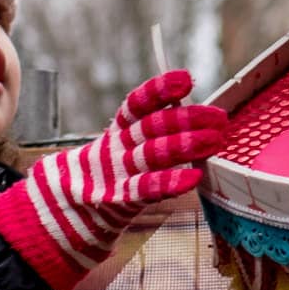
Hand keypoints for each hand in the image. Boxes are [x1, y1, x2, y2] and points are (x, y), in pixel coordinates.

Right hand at [0, 69, 226, 289]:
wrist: (70, 211)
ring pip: (152, 154)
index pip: (137, 104)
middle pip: (152, 126)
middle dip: (187, 119)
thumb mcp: (128, 147)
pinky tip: (193, 177)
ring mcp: (117, 172)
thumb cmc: (113, 175)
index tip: (185, 78)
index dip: (159, 90)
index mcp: (119, 129)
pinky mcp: (120, 200)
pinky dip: (169, 183)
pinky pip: (146, 189)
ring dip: (184, 145)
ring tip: (214, 139)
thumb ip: (157, 132)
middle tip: (219, 117)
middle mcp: (118, 146)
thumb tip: (199, 115)